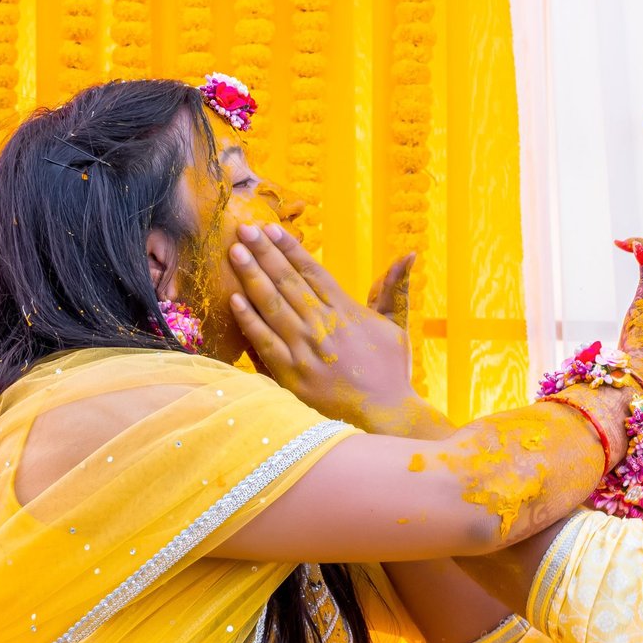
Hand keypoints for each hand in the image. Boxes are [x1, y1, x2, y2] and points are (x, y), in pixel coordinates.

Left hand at [227, 225, 443, 434]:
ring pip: (272, 304)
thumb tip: (410, 255)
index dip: (290, 248)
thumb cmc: (392, 372)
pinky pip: (264, 340)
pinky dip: (248, 319)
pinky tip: (233, 298)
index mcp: (347, 310)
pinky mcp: (291, 373)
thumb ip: (394, 289)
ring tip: (235, 251)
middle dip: (264, 252)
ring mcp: (305, 348)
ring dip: (251, 275)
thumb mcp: (396, 325)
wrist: (385, 415)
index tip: (271, 228)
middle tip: (244, 228)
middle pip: (288, 280)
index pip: (312, 271)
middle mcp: (324, 324)